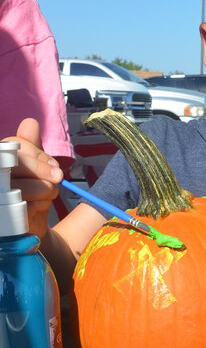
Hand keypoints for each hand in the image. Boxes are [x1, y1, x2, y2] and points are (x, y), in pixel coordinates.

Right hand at [4, 118, 62, 237]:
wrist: (32, 224)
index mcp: (0, 158)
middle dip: (44, 170)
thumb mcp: (36, 166)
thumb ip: (33, 146)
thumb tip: (30, 124)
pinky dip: (38, 207)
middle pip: (18, 164)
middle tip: (58, 177)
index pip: (15, 145)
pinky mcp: (3, 218)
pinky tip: (37, 209)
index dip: (37, 154)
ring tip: (49, 195)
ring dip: (44, 190)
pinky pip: (23, 208)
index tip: (54, 164)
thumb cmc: (32, 190)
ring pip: (22, 186)